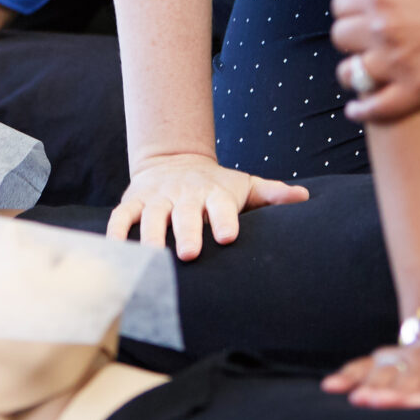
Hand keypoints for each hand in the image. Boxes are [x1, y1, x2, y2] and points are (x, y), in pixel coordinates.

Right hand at [106, 153, 309, 260]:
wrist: (175, 160)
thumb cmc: (217, 185)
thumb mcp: (244, 185)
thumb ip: (271, 194)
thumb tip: (303, 197)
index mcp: (214, 193)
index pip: (221, 205)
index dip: (224, 219)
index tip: (227, 237)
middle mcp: (185, 195)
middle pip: (184, 214)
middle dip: (185, 232)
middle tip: (188, 254)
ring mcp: (157, 197)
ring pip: (150, 216)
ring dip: (150, 237)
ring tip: (152, 259)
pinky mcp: (134, 199)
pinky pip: (121, 216)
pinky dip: (116, 231)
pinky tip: (116, 250)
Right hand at [322, 328, 419, 407]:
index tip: (415, 402)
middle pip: (406, 382)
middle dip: (390, 394)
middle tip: (372, 403)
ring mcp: (404, 363)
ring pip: (383, 375)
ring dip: (368, 386)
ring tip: (354, 398)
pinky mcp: (387, 361)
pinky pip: (364, 366)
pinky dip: (348, 375)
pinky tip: (331, 387)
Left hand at [330, 0, 419, 121]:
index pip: (339, 5)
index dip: (349, 8)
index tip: (360, 13)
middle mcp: (382, 28)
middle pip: (341, 37)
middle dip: (350, 37)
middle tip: (364, 39)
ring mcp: (397, 62)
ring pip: (351, 73)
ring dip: (352, 72)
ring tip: (360, 72)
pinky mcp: (416, 90)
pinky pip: (375, 106)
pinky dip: (361, 109)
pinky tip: (357, 108)